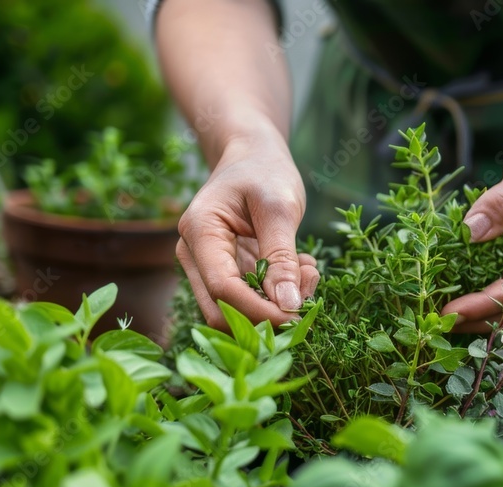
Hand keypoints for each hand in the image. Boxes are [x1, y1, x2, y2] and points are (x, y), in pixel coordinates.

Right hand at [177, 137, 319, 328]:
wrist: (253, 157)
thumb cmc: (264, 171)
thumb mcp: (280, 208)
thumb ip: (282, 257)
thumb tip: (288, 305)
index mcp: (200, 232)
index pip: (222, 288)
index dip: (259, 310)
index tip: (297, 315)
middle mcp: (194, 254)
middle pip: (221, 309)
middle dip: (268, 313)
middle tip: (308, 293)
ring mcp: (207, 266)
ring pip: (237, 310)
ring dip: (277, 304)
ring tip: (307, 272)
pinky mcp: (226, 272)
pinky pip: (250, 299)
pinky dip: (279, 294)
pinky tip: (300, 269)